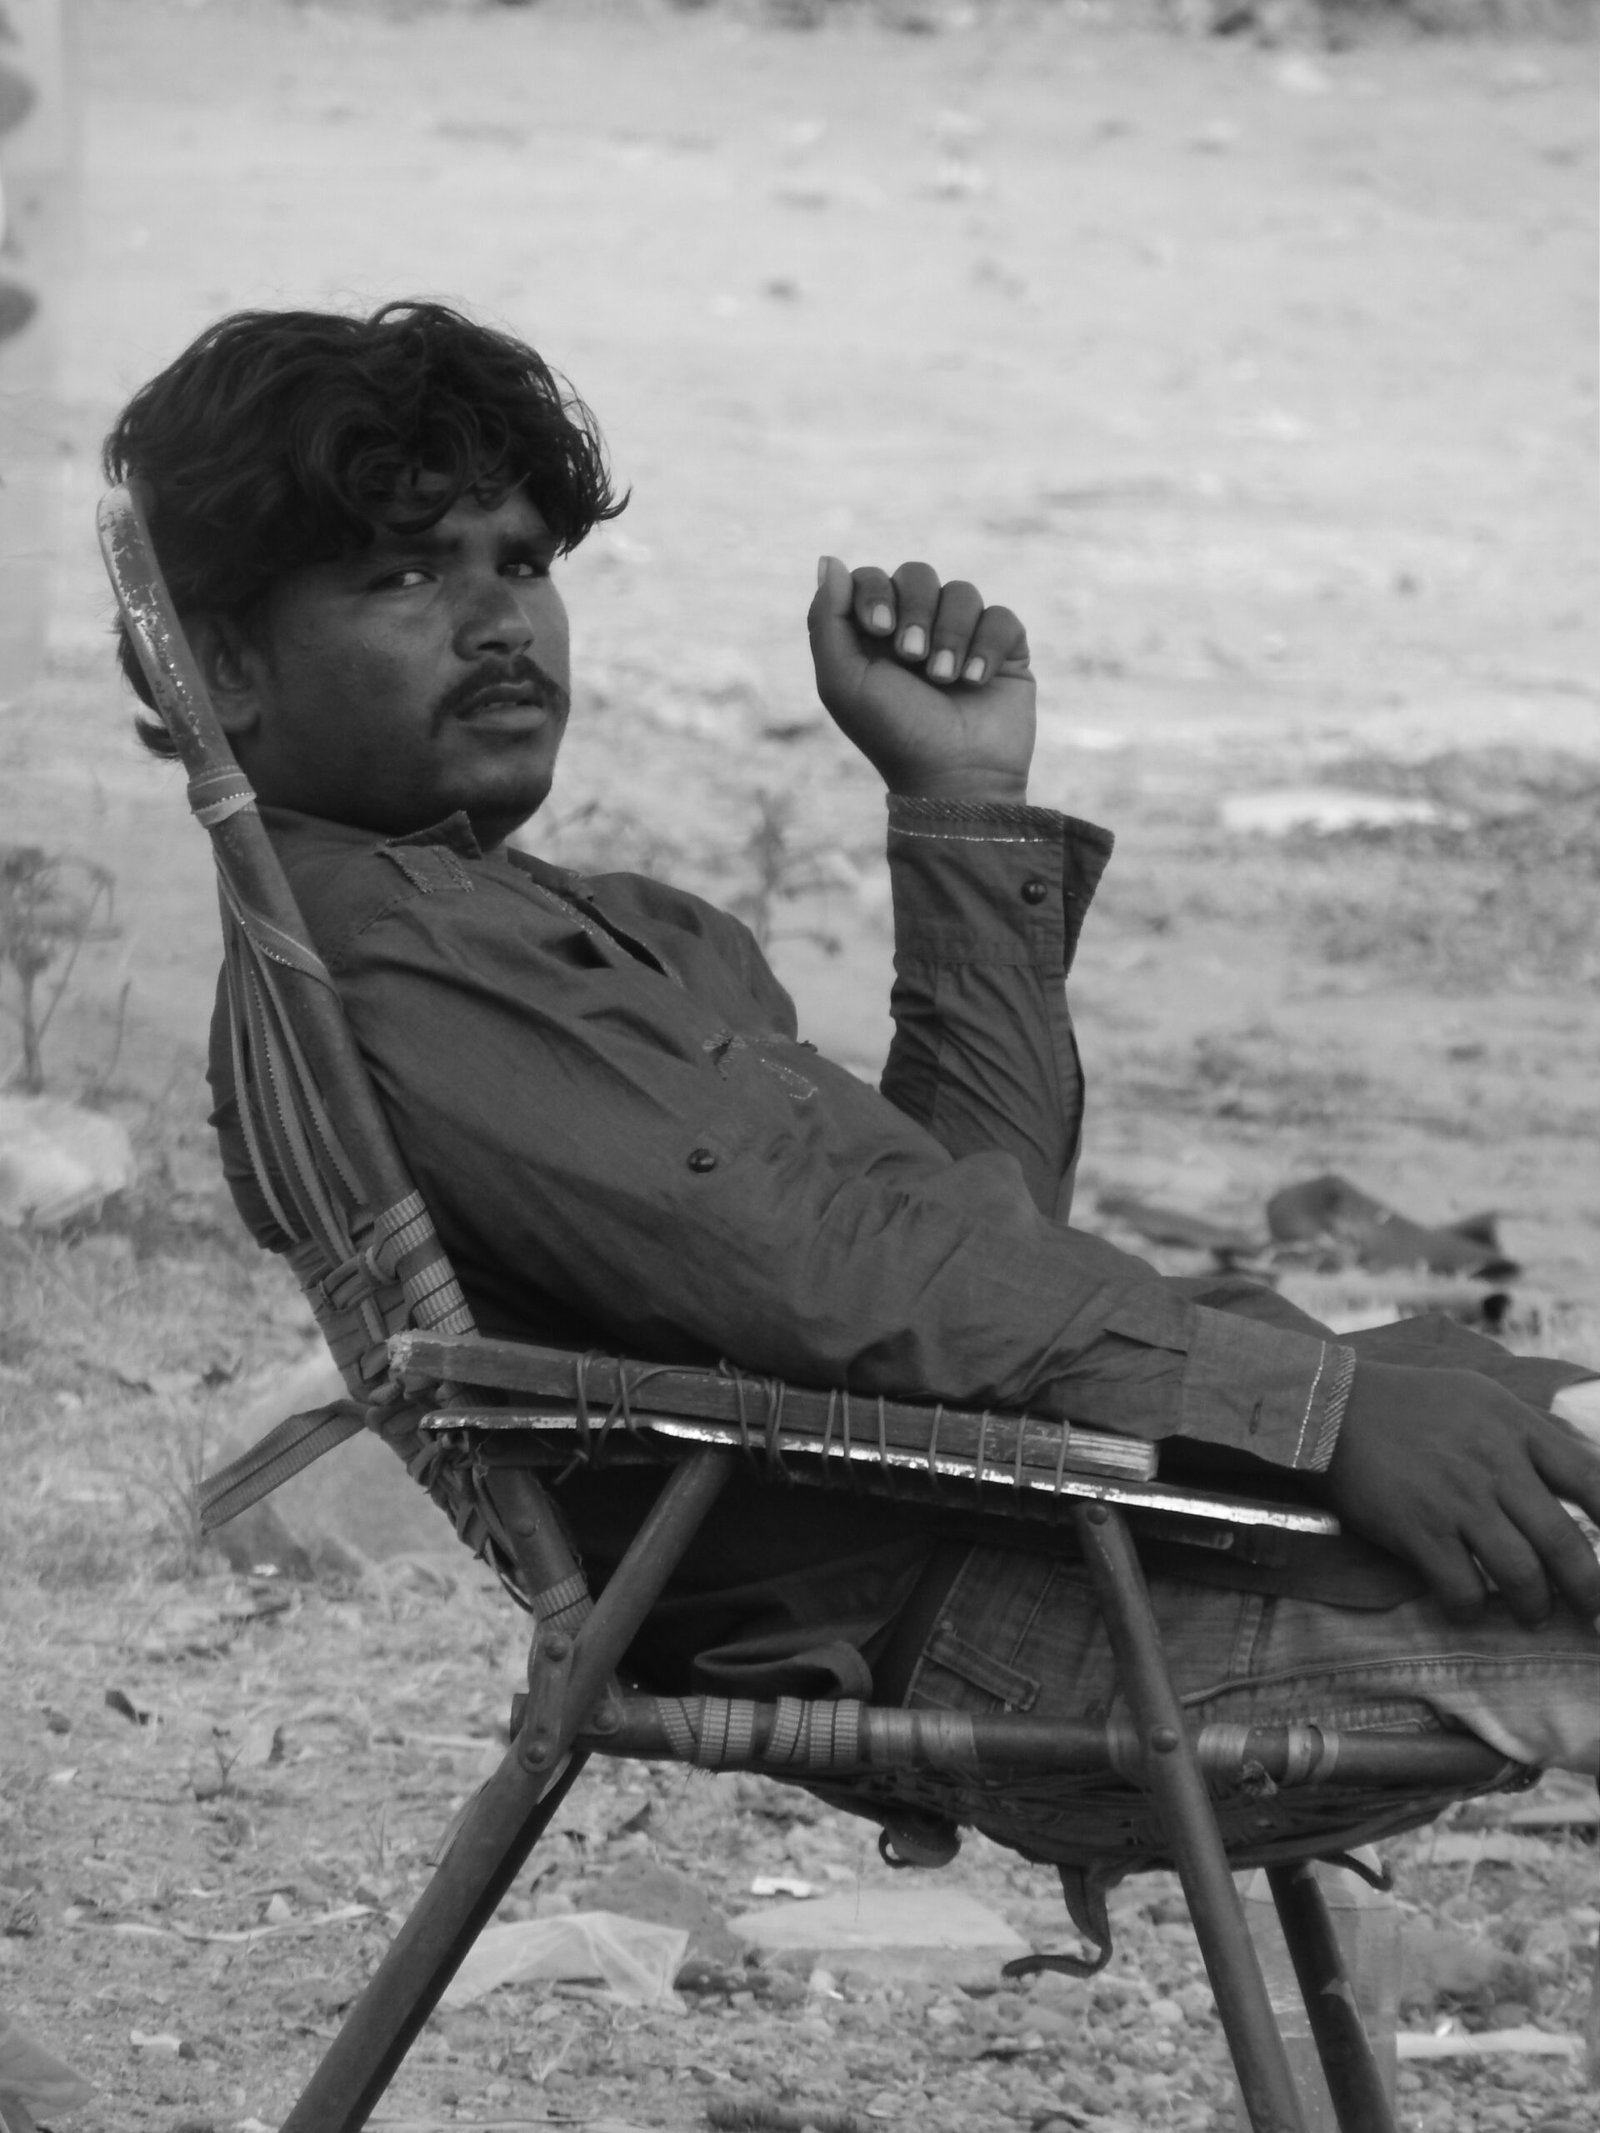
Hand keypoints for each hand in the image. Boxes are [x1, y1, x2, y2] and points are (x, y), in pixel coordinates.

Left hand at [807, 555, 1035, 802]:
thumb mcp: (842, 681)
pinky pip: (1001, 617)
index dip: (876, 591)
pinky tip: (976, 681)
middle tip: (913, 656)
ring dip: (952, 634)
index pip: (871, 577)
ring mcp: (963, 637)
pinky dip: (987, 645)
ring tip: (947, 679)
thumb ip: (826, 620)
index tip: (879, 630)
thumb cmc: (892, 732)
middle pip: (917, 573)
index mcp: (874, 634)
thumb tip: (830, 561)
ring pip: (962, 592)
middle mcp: (918, 628)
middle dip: (916, 611)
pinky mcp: (1004, 651)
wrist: (954, 776)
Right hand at [1316, 1362, 1599, 1625]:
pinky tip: (1468, 1607)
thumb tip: (1583, 1470)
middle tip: (1591, 1611)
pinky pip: (1462, 1589)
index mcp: (1518, 1429)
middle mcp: (1496, 1465)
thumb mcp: (1484, 1398)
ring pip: (1522, 1575)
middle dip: (1589, 1591)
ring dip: (1535, 1606)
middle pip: (1566, 1544)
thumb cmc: (1413, 1403)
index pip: (1593, 1481)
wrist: (1332, 1406)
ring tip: (1533, 1613)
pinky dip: (1471, 1609)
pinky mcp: (1418, 1529)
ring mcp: (1457, 1500)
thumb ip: (1532, 1433)